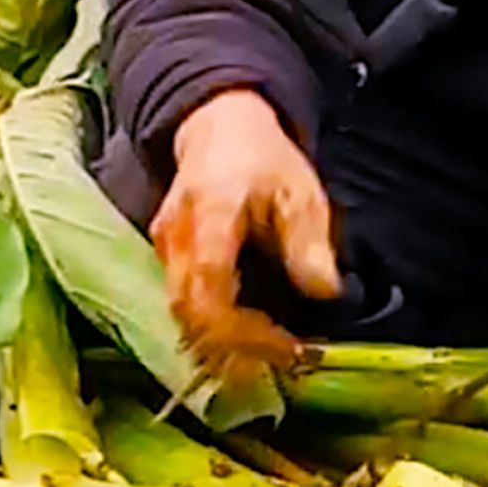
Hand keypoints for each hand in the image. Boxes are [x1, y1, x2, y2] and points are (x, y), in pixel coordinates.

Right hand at [151, 89, 343, 384]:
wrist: (219, 128)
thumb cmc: (265, 161)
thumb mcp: (299, 193)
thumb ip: (308, 243)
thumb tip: (324, 292)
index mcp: (210, 213)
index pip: (210, 284)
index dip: (242, 327)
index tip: (285, 344)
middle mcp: (176, 235)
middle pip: (190, 310)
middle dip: (236, 346)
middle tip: (285, 358)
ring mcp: (164, 246)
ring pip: (181, 313)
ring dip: (223, 343)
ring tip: (271, 352)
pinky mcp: (164, 256)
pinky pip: (181, 303)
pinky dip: (212, 328)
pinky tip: (249, 336)